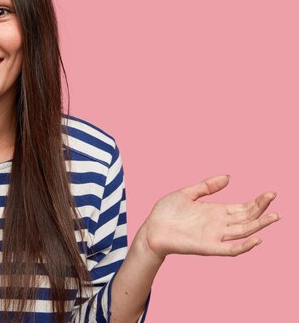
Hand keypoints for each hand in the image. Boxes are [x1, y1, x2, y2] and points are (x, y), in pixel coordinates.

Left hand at [138, 174, 279, 260]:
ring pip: (243, 232)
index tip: (270, 193)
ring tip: (274, 216)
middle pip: (247, 218)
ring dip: (259, 225)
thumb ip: (207, 186)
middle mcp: (218, 224)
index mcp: (215, 211)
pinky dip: (244, 246)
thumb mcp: (187, 193)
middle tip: (274, 197)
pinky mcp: (207, 247)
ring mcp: (214, 236)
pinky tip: (256, 238)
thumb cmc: (166, 212)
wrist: (151, 229)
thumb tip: (228, 176)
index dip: (257, 201)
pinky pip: (230, 250)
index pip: (243, 207)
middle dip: (261, 209)